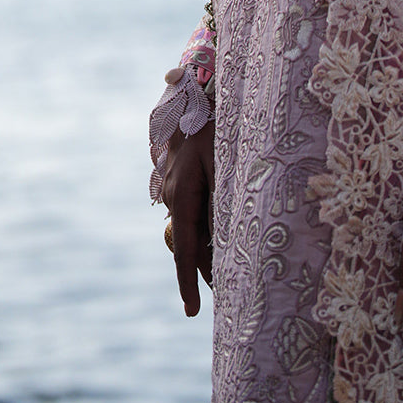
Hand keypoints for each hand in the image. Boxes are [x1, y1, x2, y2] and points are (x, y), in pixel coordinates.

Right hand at [162, 121, 214, 316]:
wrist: (195, 90)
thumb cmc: (216, 123)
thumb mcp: (225, 160)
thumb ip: (221, 200)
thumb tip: (222, 239)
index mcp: (182, 194)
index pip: (186, 249)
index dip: (190, 282)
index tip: (192, 312)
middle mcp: (172, 193)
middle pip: (189, 244)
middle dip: (205, 271)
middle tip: (229, 296)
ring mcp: (171, 184)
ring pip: (190, 227)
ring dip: (208, 248)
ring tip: (231, 270)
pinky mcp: (177, 176)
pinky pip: (190, 209)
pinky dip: (205, 226)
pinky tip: (223, 229)